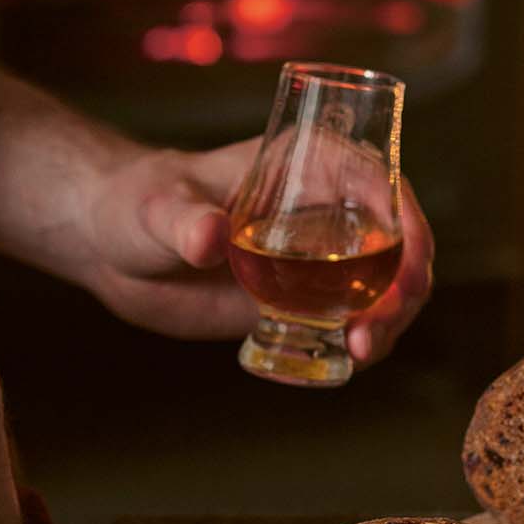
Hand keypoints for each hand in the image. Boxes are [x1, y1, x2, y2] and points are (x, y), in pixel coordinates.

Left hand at [83, 139, 433, 366]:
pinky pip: (354, 322)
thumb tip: (210, 239)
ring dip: (389, 322)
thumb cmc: (137, 204)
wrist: (119, 251)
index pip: (379, 180)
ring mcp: (323, 257)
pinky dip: (360, 344)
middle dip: (405, 285)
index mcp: (305, 162)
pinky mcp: (307, 300)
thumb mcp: (157, 209)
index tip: (404, 265)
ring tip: (360, 351)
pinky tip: (339, 361)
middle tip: (374, 330)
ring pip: (388, 287)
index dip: (405, 221)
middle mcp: (328, 207)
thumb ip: (183, 222)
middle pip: (399, 241)